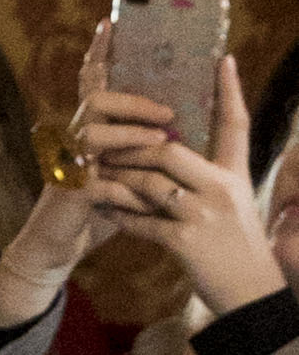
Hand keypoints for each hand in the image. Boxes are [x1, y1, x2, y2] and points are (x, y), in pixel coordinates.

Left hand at [99, 49, 274, 318]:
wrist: (251, 295)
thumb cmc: (239, 246)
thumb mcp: (235, 202)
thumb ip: (211, 176)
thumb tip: (174, 150)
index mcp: (236, 175)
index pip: (236, 124)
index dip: (231, 90)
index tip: (223, 59)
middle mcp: (223, 189)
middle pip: (169, 151)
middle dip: (135, 149)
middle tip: (111, 148)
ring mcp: (204, 215)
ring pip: (150, 183)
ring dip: (121, 179)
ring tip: (103, 176)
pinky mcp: (187, 242)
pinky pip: (141, 220)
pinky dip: (120, 214)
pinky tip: (107, 209)